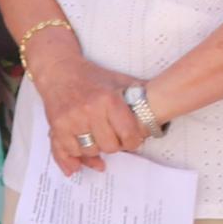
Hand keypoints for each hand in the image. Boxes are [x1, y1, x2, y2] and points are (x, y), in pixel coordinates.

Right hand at [30, 41, 147, 173]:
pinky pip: (70, 150)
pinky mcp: (56, 126)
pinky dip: (76, 153)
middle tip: (113, 137)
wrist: (59, 70)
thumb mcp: (119, 81)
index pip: (129, 136)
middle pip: (110, 147)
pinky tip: (81, 148)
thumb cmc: (92, 77)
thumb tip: (165, 108)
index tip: (131, 138)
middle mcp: (89, 110)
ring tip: (97, 138)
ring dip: (95, 149)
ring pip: (89, 151)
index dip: (133, 141)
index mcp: (108, 100)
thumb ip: (141, 94)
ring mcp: (71, 119)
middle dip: (114, 145)